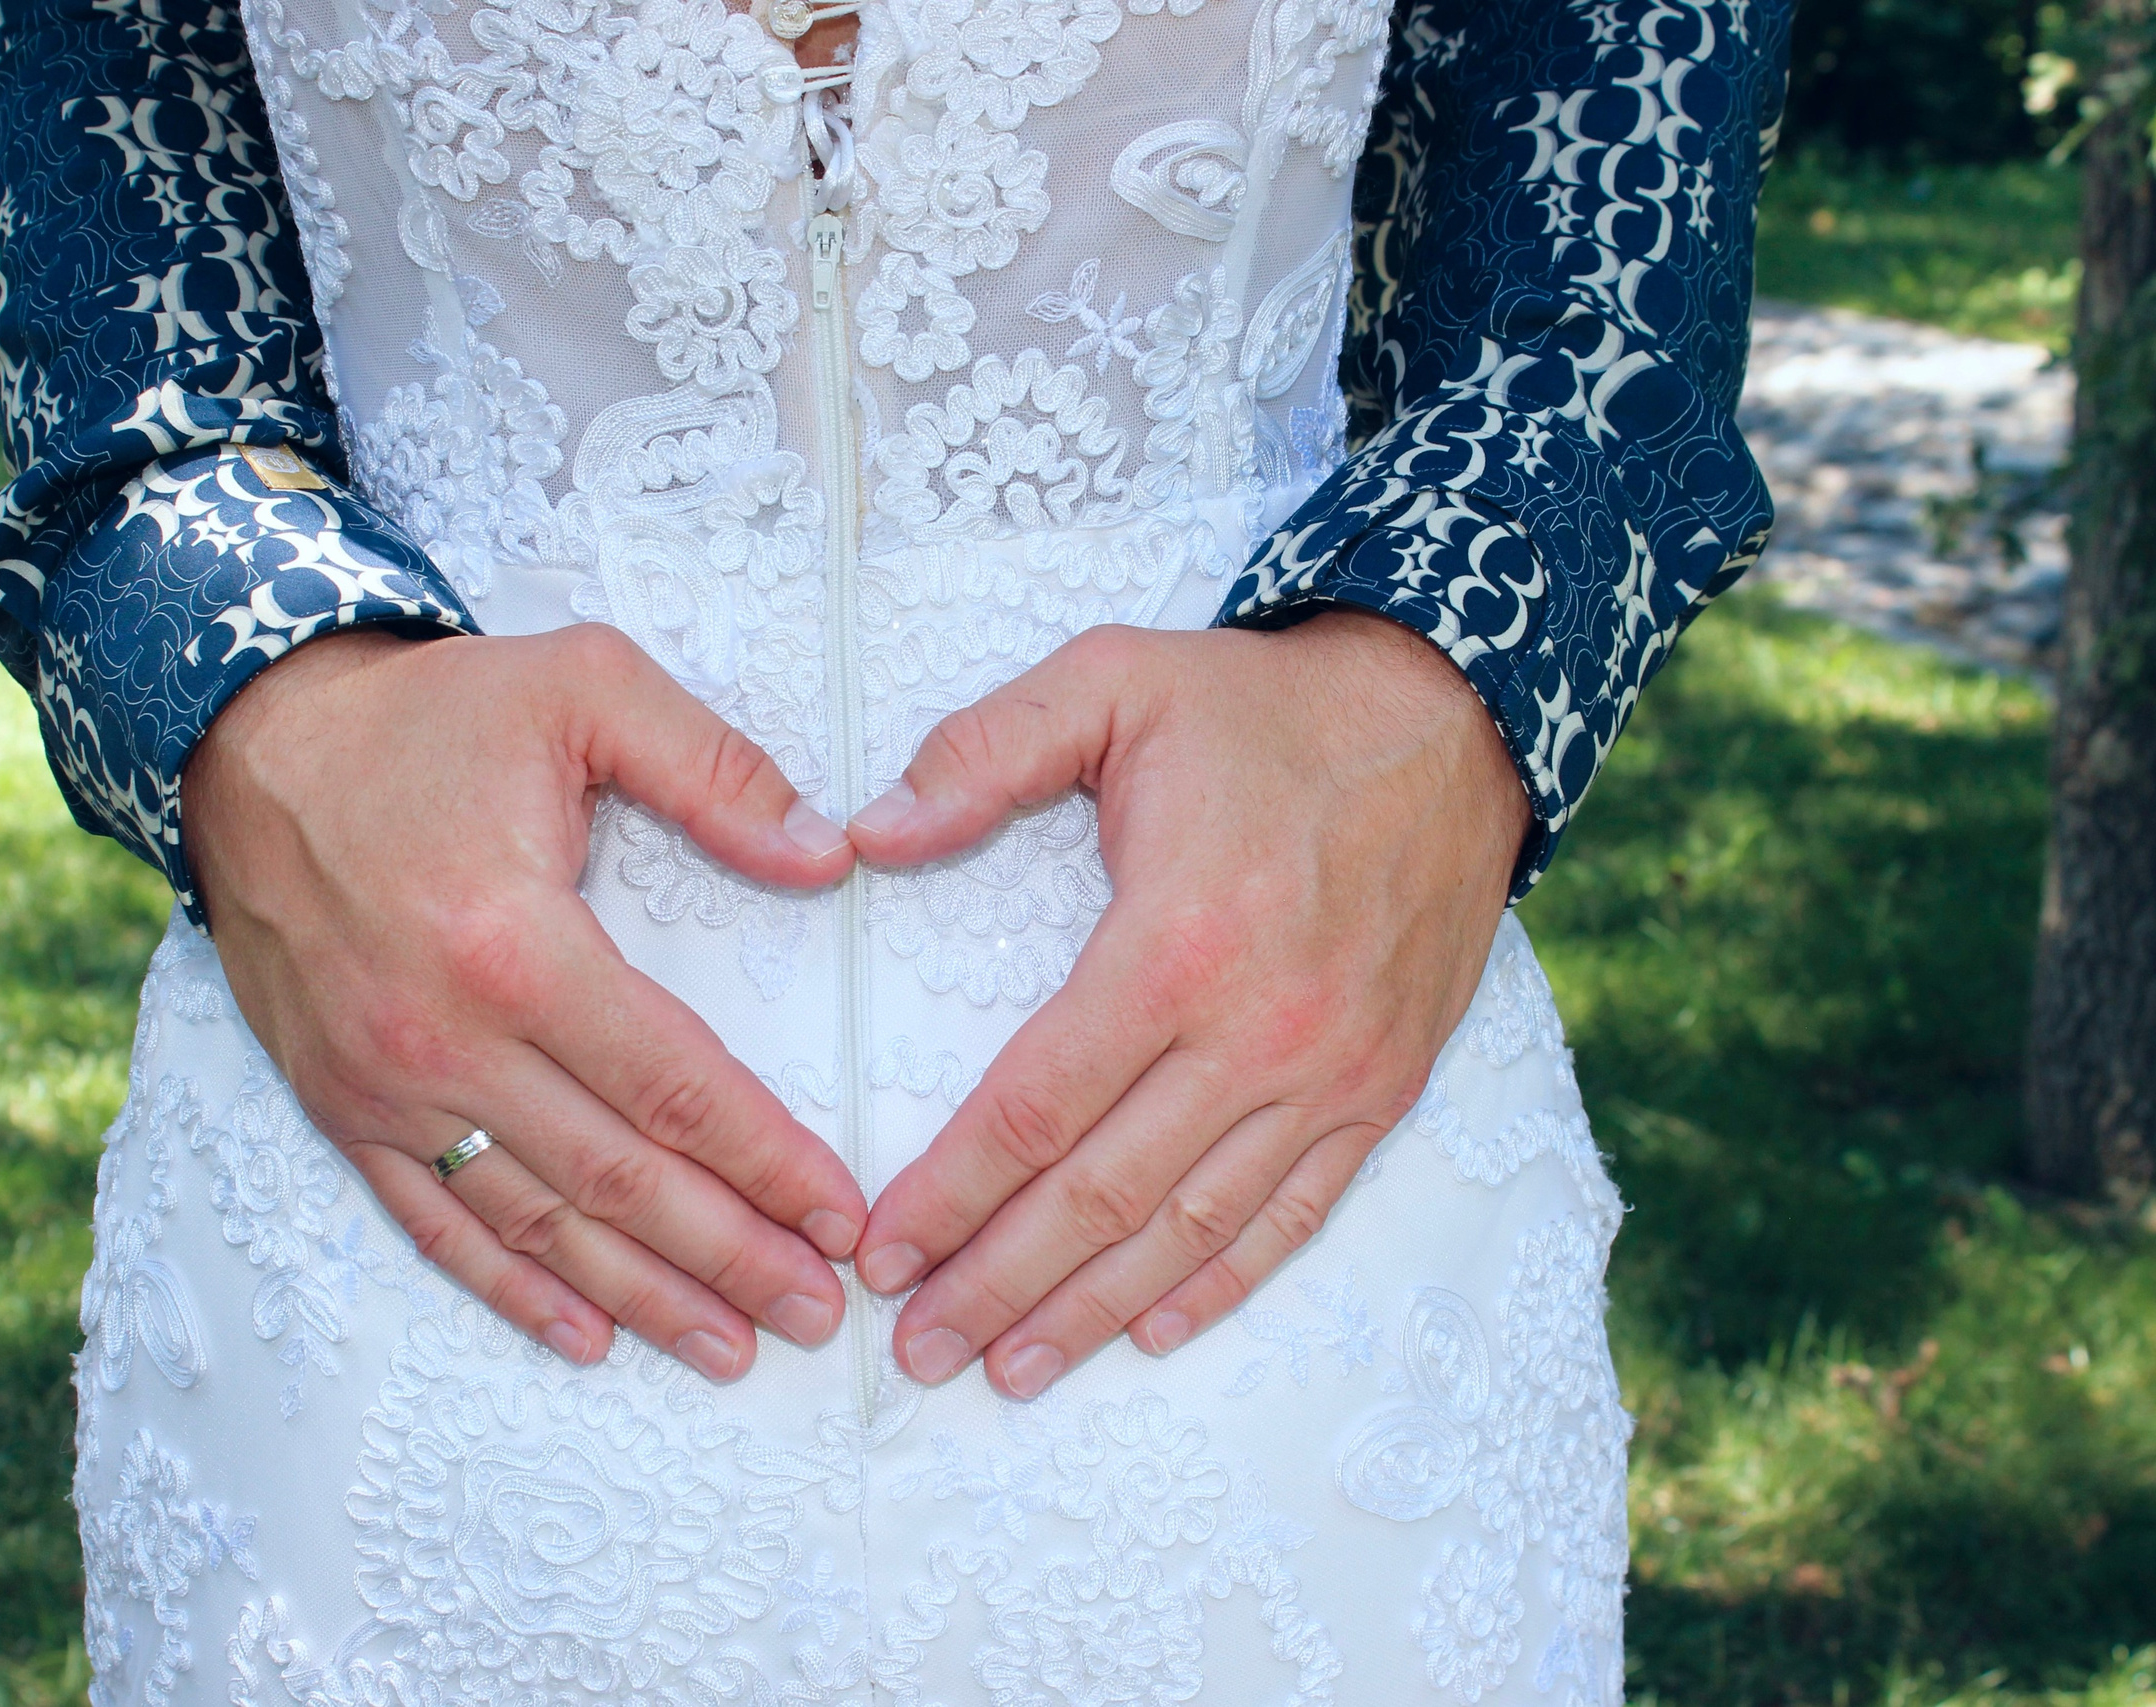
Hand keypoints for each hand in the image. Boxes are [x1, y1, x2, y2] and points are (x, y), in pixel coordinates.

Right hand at [183, 625, 866, 1380]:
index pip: (675, 1087)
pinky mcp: (339, 1107)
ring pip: (534, 1222)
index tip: (840, 1217)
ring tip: (729, 1347)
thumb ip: (713, 769)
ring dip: (639, 1295)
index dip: (767, 1163)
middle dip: (727, 1255)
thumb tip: (827, 857)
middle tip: (814, 1310)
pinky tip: (584, 1336)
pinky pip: (435, 1221)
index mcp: (517, 944)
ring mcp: (385, 1086)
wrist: (251, 745)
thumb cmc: (431, 716)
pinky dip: (510, 1290)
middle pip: (617, 1179)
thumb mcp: (585, 685)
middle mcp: (446, 1038)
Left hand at [845, 612, 1530, 1398]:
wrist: (1448, 722)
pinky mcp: (1382, 1089)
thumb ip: (981, 752)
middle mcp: (1257, 1032)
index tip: (882, 1251)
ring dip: (1094, 1309)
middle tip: (920, 1349)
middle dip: (999, 1282)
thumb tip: (864, 832)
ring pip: (1192, 1227)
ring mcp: (1329, 1073)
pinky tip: (1153, 1331)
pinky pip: (1293, 1214)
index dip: (950, 1194)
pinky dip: (1221, 1283)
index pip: (1035, 1106)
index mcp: (1176, 941)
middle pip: (1103, 1193)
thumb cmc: (1261, 709)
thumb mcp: (1111, 681)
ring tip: (1009, 1368)